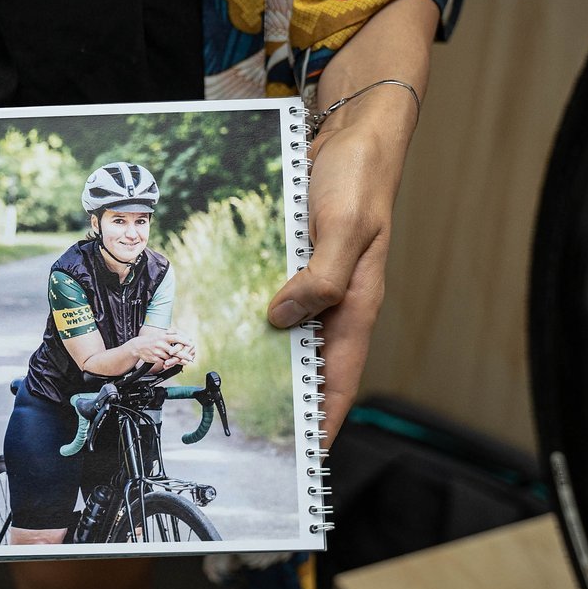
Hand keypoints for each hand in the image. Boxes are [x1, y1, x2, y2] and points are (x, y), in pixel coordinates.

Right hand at [130, 329, 195, 367]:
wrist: (138, 346)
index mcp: (163, 336)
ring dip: (176, 360)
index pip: (176, 337)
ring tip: (183, 361)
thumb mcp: (160, 334)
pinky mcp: (154, 358)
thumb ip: (170, 333)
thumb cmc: (151, 340)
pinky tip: (169, 363)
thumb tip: (180, 333)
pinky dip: (167, 363)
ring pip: (170, 357)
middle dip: (183, 355)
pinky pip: (164, 362)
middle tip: (190, 358)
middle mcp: (160, 343)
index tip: (190, 343)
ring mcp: (157, 351)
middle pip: (174, 350)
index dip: (184, 341)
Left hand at [266, 0, 434, 444]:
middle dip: (290, 402)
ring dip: (268, 362)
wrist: (354, 131)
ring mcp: (316, 282)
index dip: (324, 418)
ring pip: (291, 336)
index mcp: (356, 305)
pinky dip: (257, 319)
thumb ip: (319, 278)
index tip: (305, 457)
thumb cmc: (358, 178)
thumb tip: (281, 319)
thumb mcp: (343, 229)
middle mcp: (337, 301)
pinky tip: (229, 327)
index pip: (340, 378)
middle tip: (258, 436)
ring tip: (234, 394)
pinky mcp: (298, 262)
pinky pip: (277, 301)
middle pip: (311, 365)